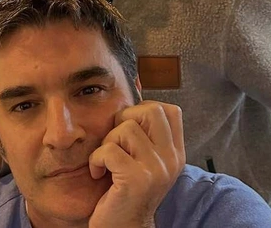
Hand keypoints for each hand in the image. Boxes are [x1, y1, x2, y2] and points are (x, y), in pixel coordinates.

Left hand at [88, 101, 185, 227]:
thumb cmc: (123, 190)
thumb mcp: (141, 158)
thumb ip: (143, 131)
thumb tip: (135, 81)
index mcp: (175, 153)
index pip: (170, 110)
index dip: (143, 111)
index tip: (127, 131)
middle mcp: (172, 160)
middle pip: (150, 110)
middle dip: (123, 120)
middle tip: (115, 143)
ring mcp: (156, 170)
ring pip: (125, 128)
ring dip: (106, 143)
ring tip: (107, 163)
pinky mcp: (136, 180)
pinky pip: (108, 150)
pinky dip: (96, 160)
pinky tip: (98, 174)